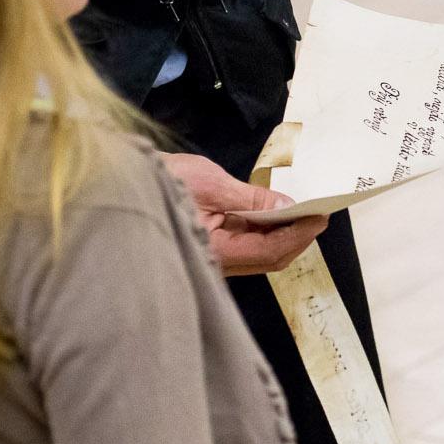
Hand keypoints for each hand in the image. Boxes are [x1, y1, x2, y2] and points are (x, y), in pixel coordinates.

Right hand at [162, 152, 327, 276]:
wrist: (122, 184)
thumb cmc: (159, 180)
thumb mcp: (210, 183)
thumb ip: (251, 199)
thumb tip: (286, 206)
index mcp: (214, 252)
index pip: (270, 250)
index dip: (300, 234)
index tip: (321, 216)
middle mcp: (216, 263)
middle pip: (269, 259)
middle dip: (298, 237)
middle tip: (319, 213)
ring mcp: (213, 257)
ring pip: (260, 254)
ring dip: (284, 234)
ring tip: (303, 211)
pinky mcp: (209, 248)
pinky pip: (246, 245)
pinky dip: (265, 231)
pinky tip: (275, 214)